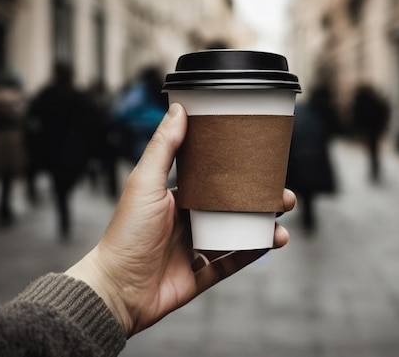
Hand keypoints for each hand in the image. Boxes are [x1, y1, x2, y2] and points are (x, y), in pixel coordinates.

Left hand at [66, 103, 293, 337]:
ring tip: (281, 222)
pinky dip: (252, 252)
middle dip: (258, 200)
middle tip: (282, 195)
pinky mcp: (199, 275)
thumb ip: (163, 147)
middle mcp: (186, 221)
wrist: (115, 290)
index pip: (211, 180)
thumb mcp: (145, 183)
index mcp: (175, 198)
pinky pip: (232, 262)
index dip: (236, 172)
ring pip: (236, 234)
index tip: (259, 162)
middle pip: (230, 207)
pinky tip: (270, 243)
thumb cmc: (125, 234)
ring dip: (262, 227)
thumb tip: (178, 109)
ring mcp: (194, 249)